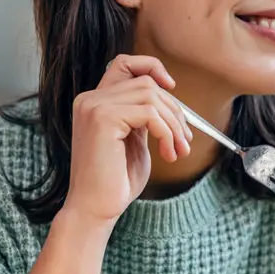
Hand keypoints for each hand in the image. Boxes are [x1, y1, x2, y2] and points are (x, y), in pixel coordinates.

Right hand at [64, 55, 192, 223]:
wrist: (95, 209)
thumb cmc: (115, 181)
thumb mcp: (133, 141)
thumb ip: (143, 117)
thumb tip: (170, 100)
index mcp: (95, 102)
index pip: (123, 64)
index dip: (151, 68)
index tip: (171, 88)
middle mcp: (90, 99)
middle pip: (146, 83)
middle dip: (174, 111)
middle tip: (185, 141)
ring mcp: (94, 107)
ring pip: (151, 96)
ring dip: (173, 124)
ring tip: (177, 150)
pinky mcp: (103, 119)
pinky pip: (149, 112)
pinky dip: (166, 132)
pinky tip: (167, 154)